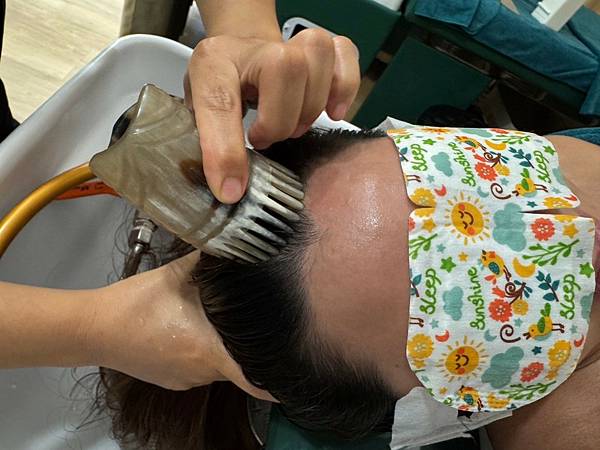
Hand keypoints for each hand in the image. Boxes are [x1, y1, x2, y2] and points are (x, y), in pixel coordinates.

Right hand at [91, 252, 273, 400]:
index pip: (256, 380)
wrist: (94, 329)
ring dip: (222, 347)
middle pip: (238, 365)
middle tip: (254, 324)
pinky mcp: (172, 381)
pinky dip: (202, 352)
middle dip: (247, 347)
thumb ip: (211, 260)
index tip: (292, 366)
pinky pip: (197, 368)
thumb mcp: (179, 274)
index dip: (277, 378)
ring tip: (218, 322)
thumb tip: (239, 243)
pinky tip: (190, 331)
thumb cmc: (138, 303)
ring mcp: (185, 380)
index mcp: (211, 351)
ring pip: (217, 365)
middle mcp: (202, 372)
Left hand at [185, 29, 359, 203]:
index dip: (225, 151)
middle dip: (281, 121)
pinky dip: (344, 87)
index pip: (219, 103)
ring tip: (292, 124)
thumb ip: (209, 144)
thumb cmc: (221, 86)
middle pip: (285, 69)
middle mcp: (252, 47)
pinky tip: (332, 110)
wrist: (237, 54)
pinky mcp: (318, 46)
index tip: (232, 188)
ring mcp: (288, 42)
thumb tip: (229, 188)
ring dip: (309, 108)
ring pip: (316, 60)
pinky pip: (344, 54)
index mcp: (212, 63)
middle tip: (265, 138)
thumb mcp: (198, 112)